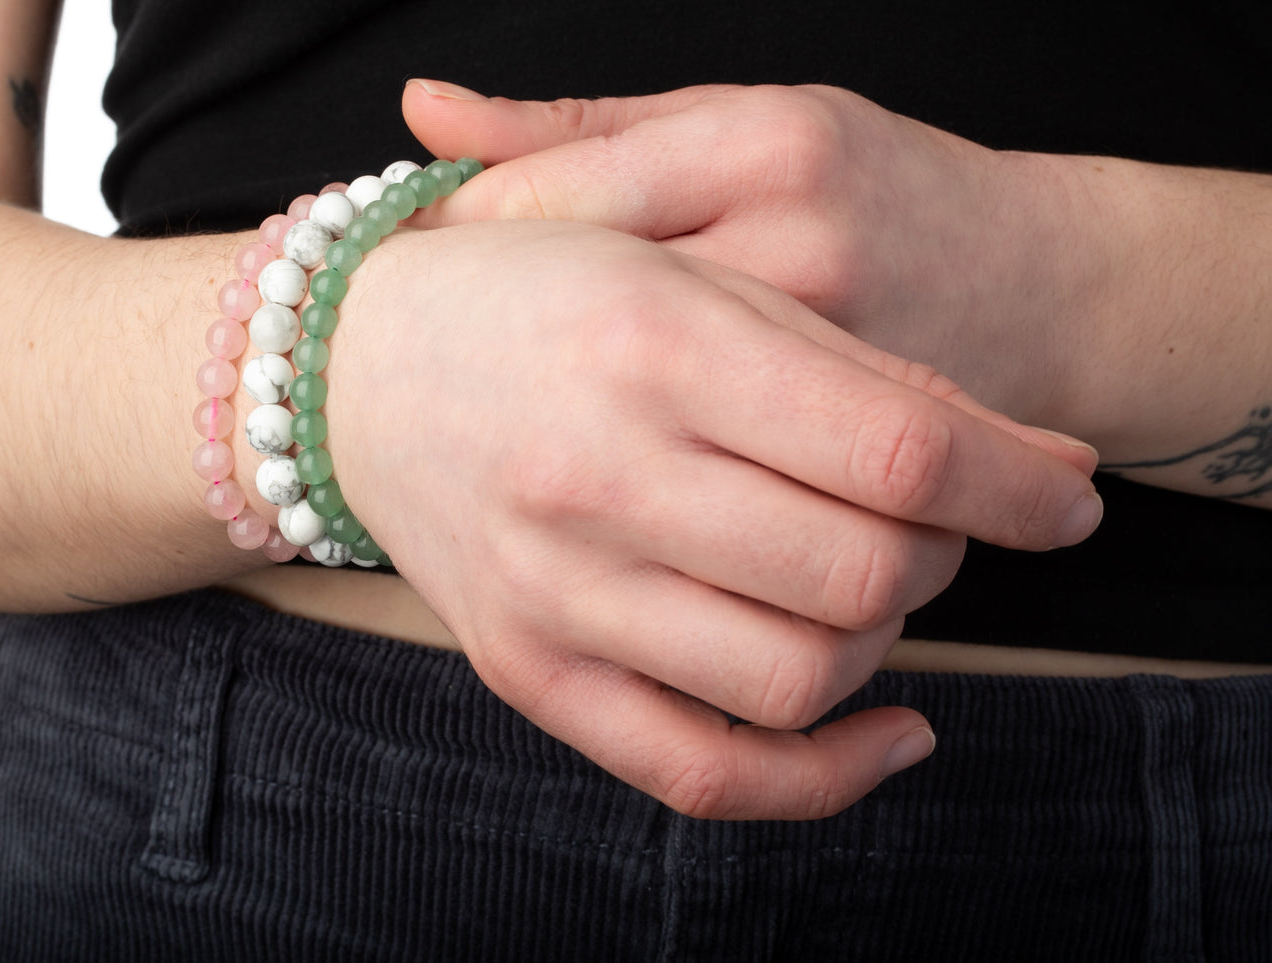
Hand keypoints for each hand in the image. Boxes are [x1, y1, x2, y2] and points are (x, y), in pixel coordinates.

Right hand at [315, 219, 1099, 818]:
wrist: (359, 371)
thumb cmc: (540, 301)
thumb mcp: (697, 281)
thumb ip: (861, 369)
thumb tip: (1042, 470)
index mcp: (652, 345)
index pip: (896, 447)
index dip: (1017, 486)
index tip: (1065, 499)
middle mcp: (595, 476)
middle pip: (866, 574)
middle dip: (947, 552)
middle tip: (930, 516)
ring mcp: (555, 592)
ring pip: (803, 679)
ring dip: (886, 641)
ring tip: (865, 582)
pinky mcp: (530, 673)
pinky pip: (703, 774)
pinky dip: (825, 775)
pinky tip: (879, 727)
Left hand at [403, 80, 1081, 426]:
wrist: (1043, 292)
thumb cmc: (871, 192)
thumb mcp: (738, 125)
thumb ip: (585, 131)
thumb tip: (421, 110)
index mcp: (759, 146)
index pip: (554, 197)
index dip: (458, 247)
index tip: (410, 283)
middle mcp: (796, 251)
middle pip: (576, 316)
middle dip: (489, 356)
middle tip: (442, 382)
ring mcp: (830, 365)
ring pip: (637, 416)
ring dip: (554, 423)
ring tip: (512, 438)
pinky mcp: (860, 462)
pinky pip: (717, 484)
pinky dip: (642, 484)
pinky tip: (604, 486)